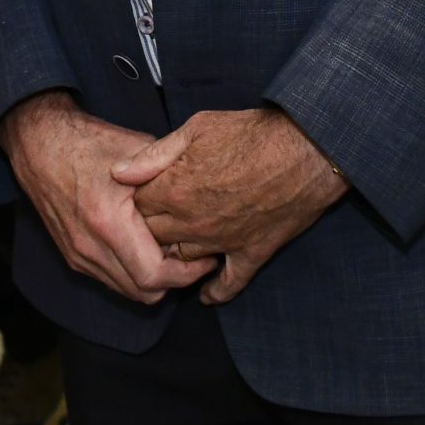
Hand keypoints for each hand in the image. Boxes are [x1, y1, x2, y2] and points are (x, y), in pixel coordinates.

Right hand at [1, 92, 216, 304]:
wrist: (39, 143)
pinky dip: (133, 273)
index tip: (206, 255)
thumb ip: (168, 177)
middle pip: (144, 293)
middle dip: (175, 281)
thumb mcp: (136, 149)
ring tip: (173, 250)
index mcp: (108, 222)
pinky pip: (112, 280)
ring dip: (154, 279)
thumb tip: (200, 201)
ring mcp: (78, 255)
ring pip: (128, 291)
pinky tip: (146, 247)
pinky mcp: (73, 256)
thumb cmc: (89, 142)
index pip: (155, 275)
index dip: (187, 273)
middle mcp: (90, 247)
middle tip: (195, 256)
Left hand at [114, 108, 347, 306]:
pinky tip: (205, 295)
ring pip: (183, 261)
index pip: (136, 206)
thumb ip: (155, 154)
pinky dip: (214, 293)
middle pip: (154, 237)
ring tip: (176, 243)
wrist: (306, 150)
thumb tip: (118, 172)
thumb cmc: (251, 132)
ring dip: (177, 254)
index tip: (144, 190)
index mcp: (175, 190)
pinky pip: (228, 284)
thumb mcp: (198, 128)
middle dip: (151, 226)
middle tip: (156, 215)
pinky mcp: (251, 253)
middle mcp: (192, 223)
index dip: (138, 197)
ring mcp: (222, 243)